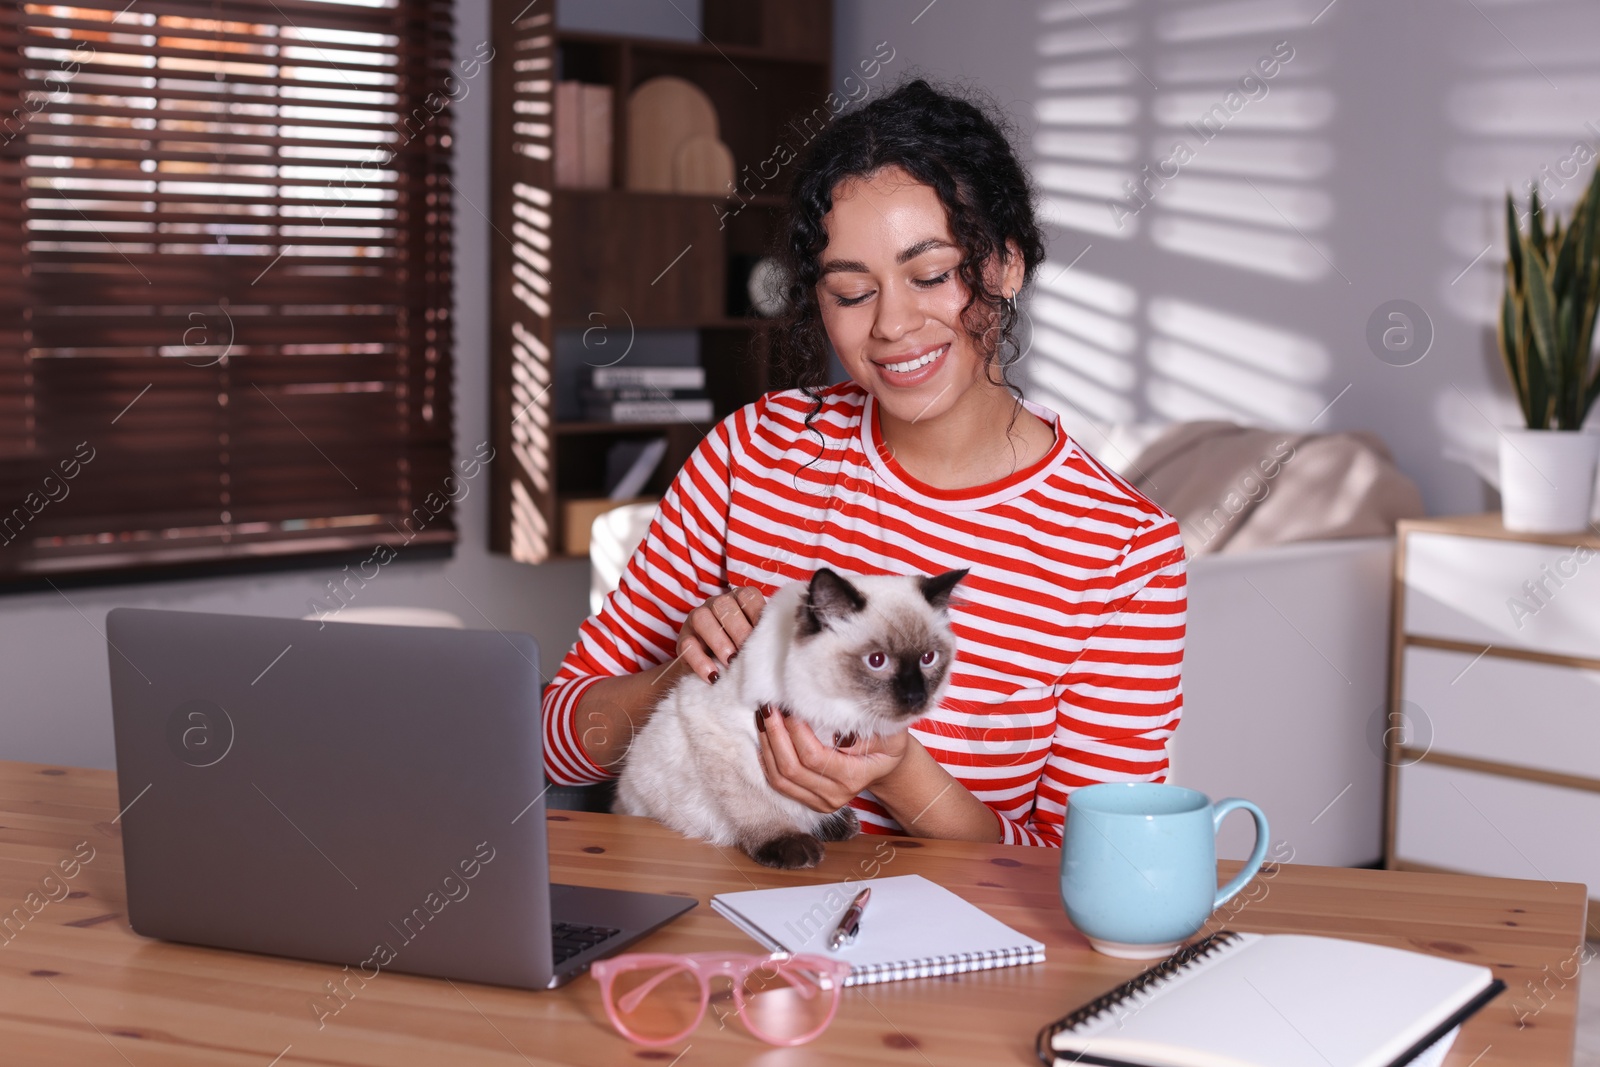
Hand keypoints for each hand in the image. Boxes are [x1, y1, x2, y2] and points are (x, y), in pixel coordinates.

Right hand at [677, 587, 764, 683]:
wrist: (713, 669)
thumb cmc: (742, 652)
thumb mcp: (755, 642)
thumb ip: (766, 639)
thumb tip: (784, 654)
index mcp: (738, 600)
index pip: (747, 596)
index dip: (756, 613)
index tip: (763, 635)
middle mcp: (716, 604)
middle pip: (723, 605)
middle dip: (737, 630)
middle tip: (746, 652)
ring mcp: (696, 619)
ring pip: (701, 619)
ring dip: (718, 642)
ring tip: (730, 663)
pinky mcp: (683, 639)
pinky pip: (687, 645)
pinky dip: (700, 662)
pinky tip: (713, 675)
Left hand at [756, 707, 911, 812]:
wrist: (885, 764)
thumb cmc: (887, 742)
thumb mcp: (890, 733)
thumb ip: (870, 732)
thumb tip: (839, 731)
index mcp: (853, 777)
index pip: (814, 757)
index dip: (796, 732)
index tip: (790, 706)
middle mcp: (835, 795)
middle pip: (791, 768)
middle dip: (775, 734)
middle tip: (769, 706)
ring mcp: (820, 801)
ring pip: (780, 778)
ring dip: (767, 745)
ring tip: (763, 717)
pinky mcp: (808, 800)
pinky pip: (778, 783)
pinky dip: (767, 758)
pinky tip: (765, 735)